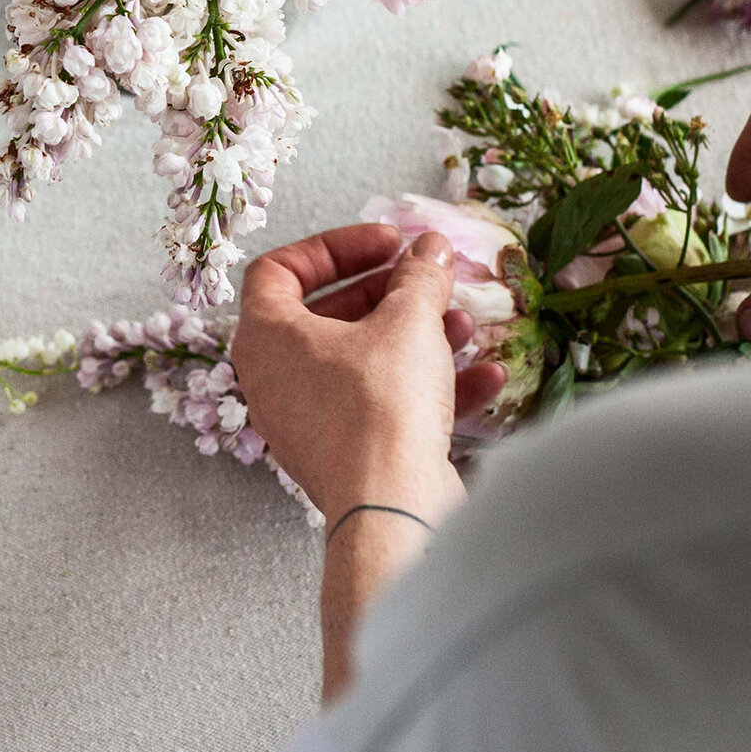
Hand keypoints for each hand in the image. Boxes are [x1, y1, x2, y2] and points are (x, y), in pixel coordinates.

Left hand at [233, 223, 507, 528]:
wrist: (393, 508)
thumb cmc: (380, 407)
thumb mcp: (408, 320)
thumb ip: (419, 275)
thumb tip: (429, 250)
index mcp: (266, 338)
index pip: (280, 270)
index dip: (335, 246)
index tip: (386, 243)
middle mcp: (276, 381)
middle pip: (327, 316)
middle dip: (387, 293)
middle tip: (425, 279)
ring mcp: (308, 423)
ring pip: (362, 363)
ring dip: (415, 338)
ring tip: (462, 324)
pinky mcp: (345, 458)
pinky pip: (382, 408)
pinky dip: (427, 389)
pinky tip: (484, 378)